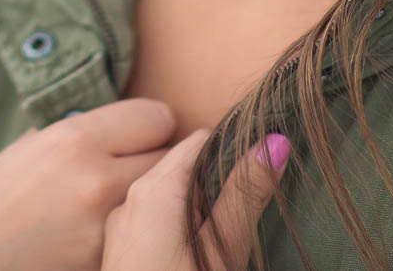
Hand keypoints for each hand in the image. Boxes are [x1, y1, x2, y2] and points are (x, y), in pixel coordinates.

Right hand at [0, 98, 181, 270]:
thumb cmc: (2, 190)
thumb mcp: (40, 140)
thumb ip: (92, 127)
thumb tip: (145, 121)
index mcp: (75, 138)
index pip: (158, 117)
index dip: (150, 125)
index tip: (139, 134)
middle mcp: (95, 180)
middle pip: (170, 158)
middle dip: (156, 158)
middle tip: (134, 164)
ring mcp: (104, 226)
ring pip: (163, 197)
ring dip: (153, 193)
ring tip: (123, 193)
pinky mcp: (106, 258)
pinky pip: (143, 230)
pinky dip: (137, 227)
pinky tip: (112, 225)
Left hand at [99, 126, 290, 270]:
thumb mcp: (222, 251)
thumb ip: (244, 195)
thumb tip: (273, 141)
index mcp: (152, 191)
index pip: (199, 141)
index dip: (234, 146)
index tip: (264, 160)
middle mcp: (128, 200)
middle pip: (180, 165)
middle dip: (218, 175)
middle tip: (254, 196)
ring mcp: (119, 227)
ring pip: (165, 193)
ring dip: (199, 201)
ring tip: (231, 223)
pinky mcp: (119, 252)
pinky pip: (151, 218)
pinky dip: (179, 221)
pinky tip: (199, 245)